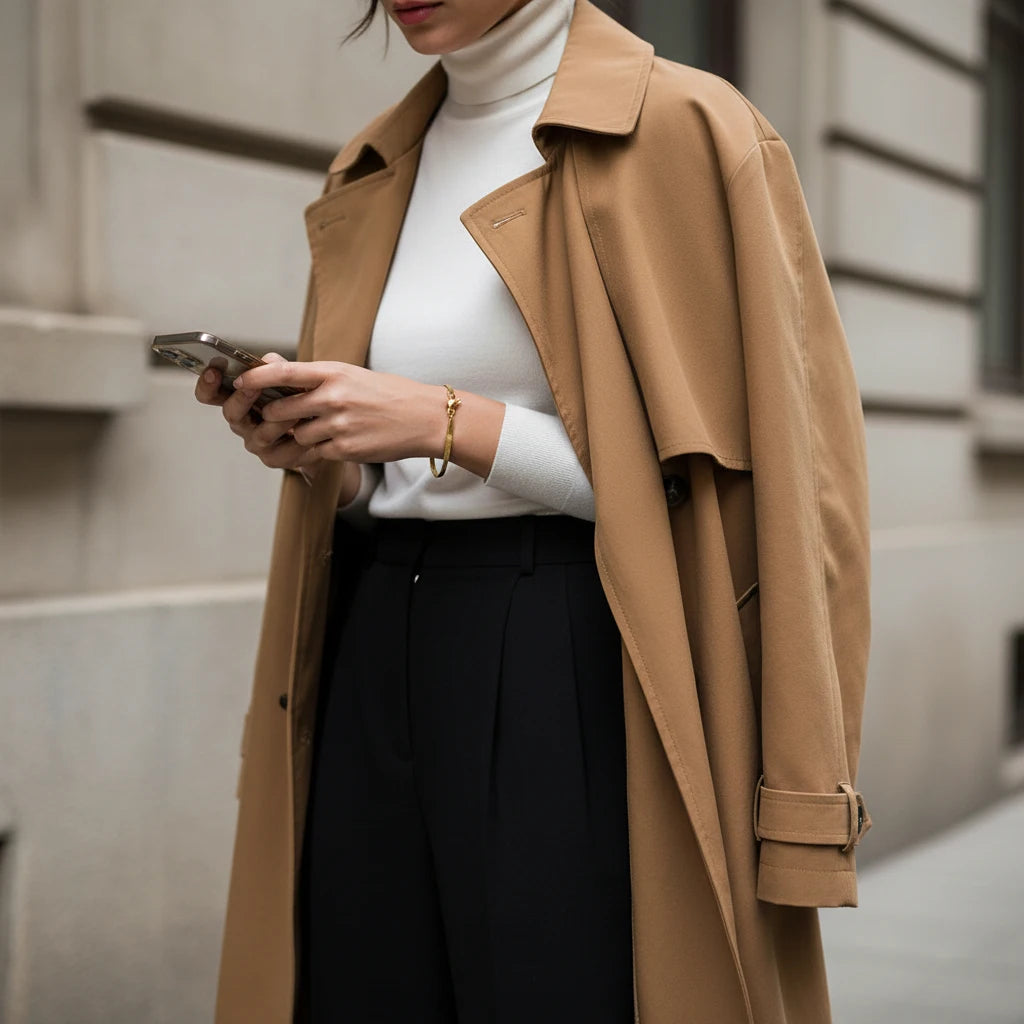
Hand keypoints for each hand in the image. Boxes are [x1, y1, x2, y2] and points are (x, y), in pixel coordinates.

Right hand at [194, 352, 322, 477]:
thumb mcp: (288, 379)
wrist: (320, 429)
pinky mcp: (276, 459)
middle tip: (251, 387)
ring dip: (277, 422)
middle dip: (241, 399)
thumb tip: (267, 360)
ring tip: (295, 411)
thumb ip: (276, 368)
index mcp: (238, 400)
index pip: (211, 395)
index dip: (207, 385)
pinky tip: (309, 431)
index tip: (212, 371)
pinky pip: (284, 452)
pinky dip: (298, 440)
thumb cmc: (298, 400)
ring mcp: (257, 443)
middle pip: (231, 414)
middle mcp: (242, 422)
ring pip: (261, 434)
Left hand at [234, 360, 505, 477]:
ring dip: (299, 437)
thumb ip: (319, 378)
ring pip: (296, 435)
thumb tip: (281, 377)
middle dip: (274, 418)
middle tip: (278, 419)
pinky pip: (315, 452)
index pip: (282, 373)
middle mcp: (333, 397)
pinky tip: (333, 444)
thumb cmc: (390, 394)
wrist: (424, 418)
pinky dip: (317, 450)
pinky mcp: (345, 448)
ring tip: (317, 432)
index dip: (255, 380)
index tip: (242, 384)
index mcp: (333, 373)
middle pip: (280, 410)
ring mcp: (338, 424)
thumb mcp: (354, 375)